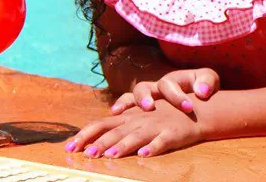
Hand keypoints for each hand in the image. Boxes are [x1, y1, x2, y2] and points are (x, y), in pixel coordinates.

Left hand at [67, 100, 204, 158]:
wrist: (196, 110)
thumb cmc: (164, 115)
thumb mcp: (140, 116)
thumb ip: (119, 125)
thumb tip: (93, 140)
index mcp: (129, 116)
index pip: (102, 123)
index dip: (85, 134)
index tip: (69, 147)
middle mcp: (140, 120)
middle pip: (117, 131)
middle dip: (101, 143)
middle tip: (87, 155)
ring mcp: (157, 126)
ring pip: (138, 135)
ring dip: (124, 145)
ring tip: (111, 155)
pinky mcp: (173, 133)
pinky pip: (163, 141)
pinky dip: (154, 147)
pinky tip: (145, 154)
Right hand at [111, 68, 219, 114]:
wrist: (196, 91)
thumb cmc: (201, 85)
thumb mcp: (208, 80)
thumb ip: (207, 82)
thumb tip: (202, 91)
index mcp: (173, 80)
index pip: (170, 85)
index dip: (177, 96)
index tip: (188, 107)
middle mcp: (156, 87)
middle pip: (144, 87)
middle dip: (144, 98)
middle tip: (149, 108)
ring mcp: (147, 96)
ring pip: (131, 96)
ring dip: (126, 103)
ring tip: (119, 112)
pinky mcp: (142, 107)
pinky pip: (126, 105)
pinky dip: (119, 109)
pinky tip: (114, 116)